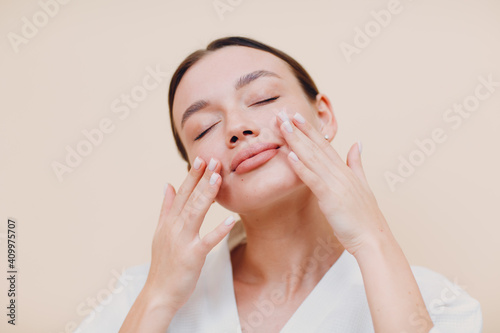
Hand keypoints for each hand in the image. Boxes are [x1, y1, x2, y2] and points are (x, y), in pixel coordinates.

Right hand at [144, 157, 235, 310]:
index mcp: (168, 222)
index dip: (192, 176)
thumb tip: (168, 185)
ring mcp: (182, 241)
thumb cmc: (163, 264)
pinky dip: (219, 230)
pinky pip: (207, 241)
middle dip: (202, 178)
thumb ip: (166, 208)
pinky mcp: (192, 256)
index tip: (201, 159)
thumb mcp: (160, 232)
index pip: (181, 193)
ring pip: (196, 213)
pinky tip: (231, 219)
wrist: (158, 294)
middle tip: (213, 160)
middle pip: (190, 198)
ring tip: (218, 178)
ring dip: (207, 194)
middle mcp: (174, 228)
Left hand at [276, 109, 389, 255]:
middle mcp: (340, 173)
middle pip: (316, 147)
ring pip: (312, 158)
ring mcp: (336, 184)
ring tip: (282, 126)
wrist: (374, 239)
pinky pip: (313, 180)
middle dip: (298, 130)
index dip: (309, 130)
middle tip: (282, 114)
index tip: (296, 116)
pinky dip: (301, 167)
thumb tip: (357, 143)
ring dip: (296, 141)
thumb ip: (357, 163)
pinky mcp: (331, 198)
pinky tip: (289, 156)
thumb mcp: (362, 185)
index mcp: (345, 170)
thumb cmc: (365, 217)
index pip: (324, 145)